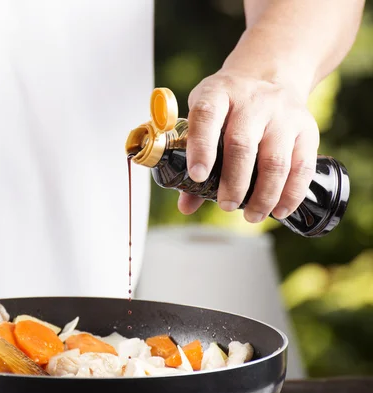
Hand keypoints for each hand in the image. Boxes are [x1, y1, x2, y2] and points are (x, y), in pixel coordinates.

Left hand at [178, 72, 318, 222]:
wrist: (269, 76)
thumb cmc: (228, 105)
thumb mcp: (205, 118)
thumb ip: (193, 158)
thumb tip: (186, 206)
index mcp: (218, 93)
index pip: (206, 116)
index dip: (200, 147)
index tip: (197, 176)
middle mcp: (252, 100)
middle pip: (242, 145)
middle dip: (233, 182)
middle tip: (226, 205)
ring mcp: (282, 113)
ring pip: (275, 160)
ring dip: (263, 195)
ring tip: (251, 215)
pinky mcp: (307, 128)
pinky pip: (303, 166)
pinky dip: (291, 194)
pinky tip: (279, 211)